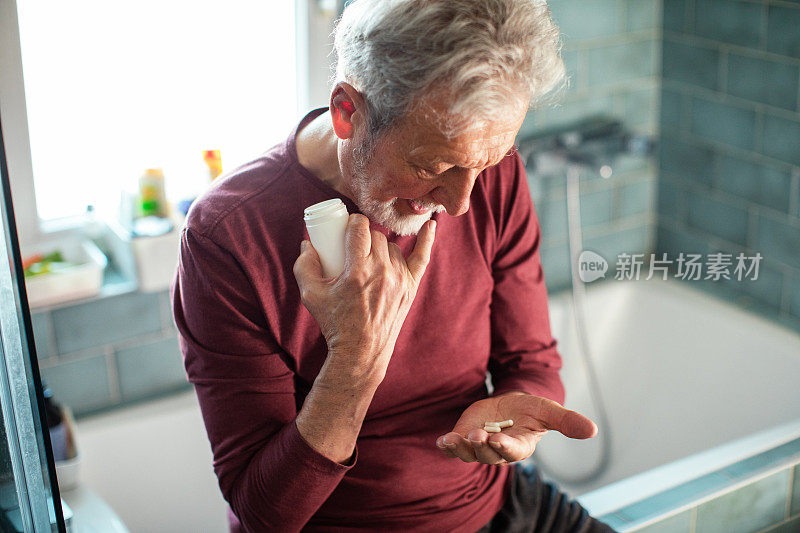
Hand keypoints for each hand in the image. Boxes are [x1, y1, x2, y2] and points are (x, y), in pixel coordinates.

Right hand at [293, 213, 435, 383]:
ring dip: (381, 247)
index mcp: (357, 271)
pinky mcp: (411, 287)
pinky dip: (426, 240)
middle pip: (376, 235)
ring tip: (368, 260)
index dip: (353, 222)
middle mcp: (382, 272)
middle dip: (364, 236)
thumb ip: (304, 266)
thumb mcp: (311, 295)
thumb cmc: (335, 323)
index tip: (347, 228)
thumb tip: (308, 243)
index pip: (360, 228)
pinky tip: (431, 226)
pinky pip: (422, 257)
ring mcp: (400, 279)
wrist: (361, 352)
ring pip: (392, 246)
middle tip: (354, 247)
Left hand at [435, 393, 597, 464]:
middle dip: (482, 447)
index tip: (498, 440)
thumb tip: (593, 430)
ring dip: (461, 448)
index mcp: (519, 445)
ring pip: (468, 454)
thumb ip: (567, 422)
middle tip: (478, 436)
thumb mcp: (548, 411)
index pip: (512, 450)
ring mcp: (479, 446)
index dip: (505, 446)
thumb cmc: (530, 411)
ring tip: (453, 439)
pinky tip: (441, 441)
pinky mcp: (464, 438)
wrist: (509, 405)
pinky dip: (447, 446)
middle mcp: (497, 450)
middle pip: (488, 455)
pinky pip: (453, 448)